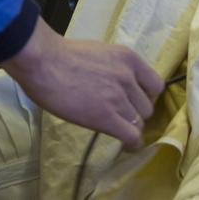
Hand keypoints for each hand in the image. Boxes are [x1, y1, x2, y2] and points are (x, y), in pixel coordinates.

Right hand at [2, 18, 163, 148]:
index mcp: (128, 58)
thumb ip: (113, 68)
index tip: (135, 101)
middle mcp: (128, 76)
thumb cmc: (61, 55)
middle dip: (136, 113)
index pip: (155, 84)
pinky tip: (126, 146)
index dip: (146, 96)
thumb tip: (114, 84)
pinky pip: (131, 136)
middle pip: (147, 106)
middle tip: (121, 115)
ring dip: (129, 127)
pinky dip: (131, 144)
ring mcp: (118, 97)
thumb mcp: (99, 53)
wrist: (43, 62)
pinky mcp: (106, 117)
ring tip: (117, 129)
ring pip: (139, 122)